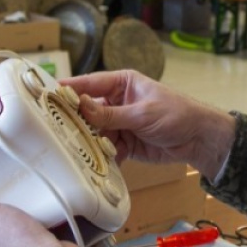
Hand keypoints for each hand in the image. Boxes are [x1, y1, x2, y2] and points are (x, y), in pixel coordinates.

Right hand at [62, 70, 235, 180]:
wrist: (199, 139)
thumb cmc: (177, 114)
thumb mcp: (143, 113)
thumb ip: (112, 114)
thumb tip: (82, 107)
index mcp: (122, 83)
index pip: (90, 84)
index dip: (69, 89)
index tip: (48, 95)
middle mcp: (117, 102)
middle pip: (87, 110)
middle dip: (74, 121)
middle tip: (54, 130)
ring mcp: (119, 123)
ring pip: (94, 132)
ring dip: (86, 141)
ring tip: (72, 150)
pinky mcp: (124, 143)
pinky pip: (105, 149)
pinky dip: (100, 156)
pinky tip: (91, 163)